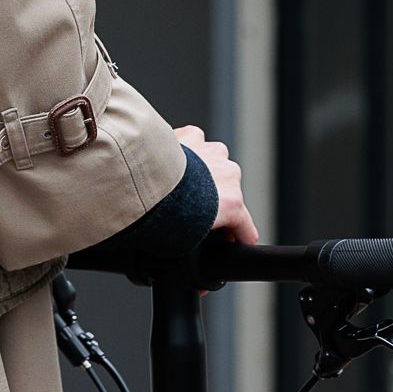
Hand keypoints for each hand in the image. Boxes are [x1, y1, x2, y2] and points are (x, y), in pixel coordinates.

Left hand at [174, 125, 258, 244]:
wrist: (146, 175)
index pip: (246, 229)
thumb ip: (200, 241)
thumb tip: (197, 256)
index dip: (232, 236)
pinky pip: (195, 141)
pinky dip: (186, 148)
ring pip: (214, 163)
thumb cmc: (165, 209)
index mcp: (233, 204)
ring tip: (178, 180)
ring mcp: (212, 152)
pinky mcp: (193, 135)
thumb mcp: (188, 240)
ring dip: (201, 171)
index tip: (221, 239)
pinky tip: (171, 157)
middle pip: (227, 192)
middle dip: (212, 199)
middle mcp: (229, 175)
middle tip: (189, 206)